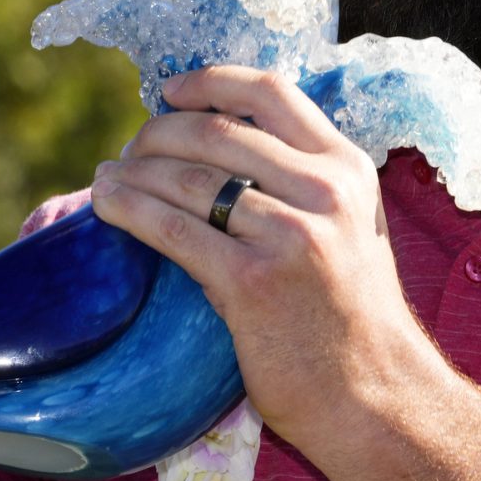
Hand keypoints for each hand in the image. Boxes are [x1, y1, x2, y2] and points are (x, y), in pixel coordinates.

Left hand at [88, 65, 443, 450]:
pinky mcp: (252, 283)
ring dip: (132, 172)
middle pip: (217, 130)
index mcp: (348, 169)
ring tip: (105, 180)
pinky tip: (107, 208)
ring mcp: (290, 236)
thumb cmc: (352, 321)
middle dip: (156, 134)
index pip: (270, 91)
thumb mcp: (352, 231)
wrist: (376, 399)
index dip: (209, 82)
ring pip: (187, 178)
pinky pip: (173, 230)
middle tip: (129, 152)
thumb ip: (305, 185)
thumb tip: (220, 149)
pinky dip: (130, 211)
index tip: (170, 92)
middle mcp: (324, 192)